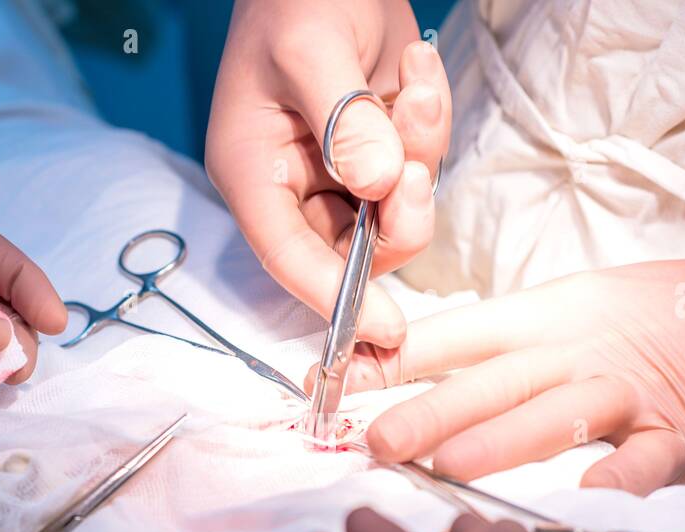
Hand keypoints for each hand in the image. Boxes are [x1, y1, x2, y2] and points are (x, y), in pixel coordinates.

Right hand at [206, 0, 450, 348]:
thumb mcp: (311, 51)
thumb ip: (345, 121)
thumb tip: (380, 185)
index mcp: (254, 174)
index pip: (289, 257)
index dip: (335, 298)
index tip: (386, 328)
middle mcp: (295, 187)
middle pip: (353, 250)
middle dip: (396, 214)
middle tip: (413, 164)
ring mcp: (342, 173)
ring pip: (397, 213)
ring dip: (421, 152)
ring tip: (413, 83)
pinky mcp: (382, 153)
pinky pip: (422, 169)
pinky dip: (431, 125)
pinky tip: (414, 68)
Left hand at [335, 253, 684, 493]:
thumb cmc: (665, 317)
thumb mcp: (578, 308)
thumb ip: (508, 344)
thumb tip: (421, 369)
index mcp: (545, 317)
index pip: (455, 335)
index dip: (393, 358)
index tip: (336, 379)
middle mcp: (577, 351)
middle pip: (492, 382)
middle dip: (429, 412)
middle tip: (374, 443)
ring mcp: (630, 393)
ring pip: (556, 416)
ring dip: (501, 444)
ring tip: (449, 471)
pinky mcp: (681, 434)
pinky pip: (642, 460)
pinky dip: (614, 478)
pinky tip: (581, 498)